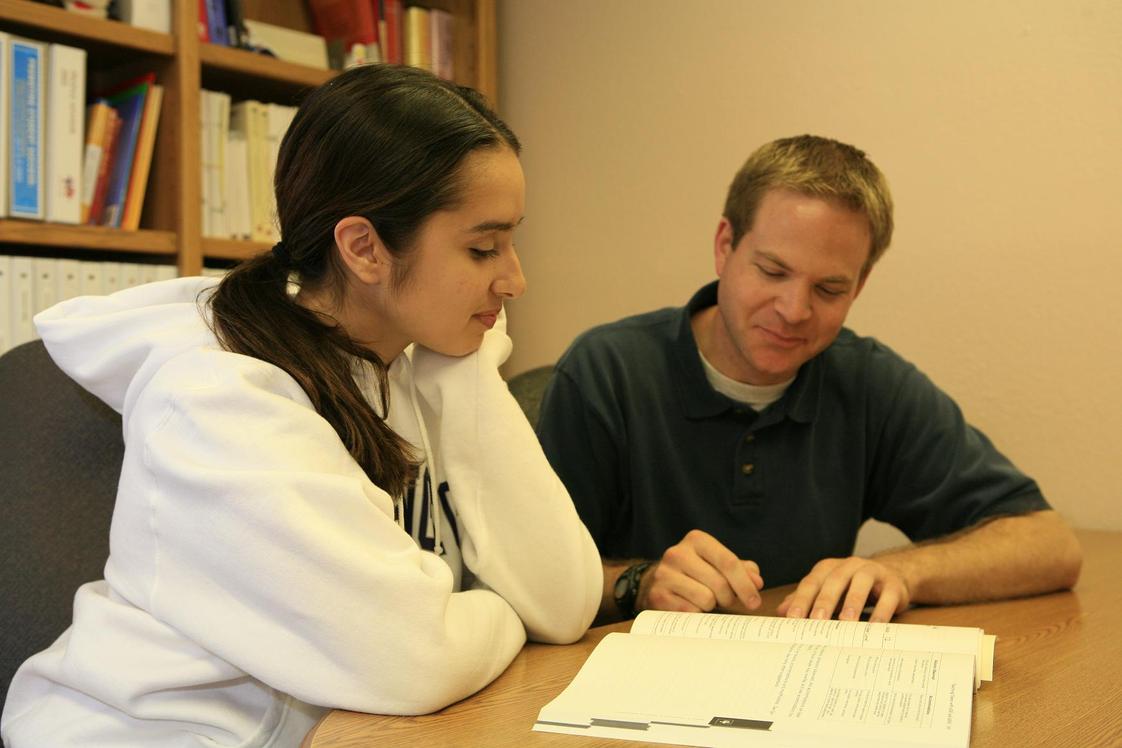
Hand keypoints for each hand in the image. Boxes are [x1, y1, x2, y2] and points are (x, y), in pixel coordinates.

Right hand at [638, 530, 763, 613]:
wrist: (659, 582)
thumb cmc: (697, 572)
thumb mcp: (719, 564)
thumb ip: (742, 570)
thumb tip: (756, 582)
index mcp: (696, 539)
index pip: (728, 562)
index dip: (745, 585)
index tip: (755, 602)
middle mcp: (677, 553)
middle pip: (719, 583)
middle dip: (730, 598)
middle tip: (726, 600)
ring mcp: (664, 574)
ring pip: (706, 599)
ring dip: (712, 606)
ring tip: (707, 601)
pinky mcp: (658, 595)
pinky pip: (690, 611)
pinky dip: (697, 613)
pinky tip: (692, 606)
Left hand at [776, 556, 910, 622]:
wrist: (892, 577)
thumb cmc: (852, 587)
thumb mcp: (829, 591)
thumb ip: (806, 600)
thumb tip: (781, 612)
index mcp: (829, 568)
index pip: (812, 582)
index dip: (802, 599)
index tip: (793, 619)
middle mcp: (850, 566)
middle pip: (834, 581)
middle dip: (824, 601)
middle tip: (816, 621)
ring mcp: (873, 572)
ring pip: (860, 584)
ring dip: (852, 603)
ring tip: (846, 622)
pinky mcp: (893, 585)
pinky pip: (887, 597)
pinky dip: (881, 612)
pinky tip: (874, 628)